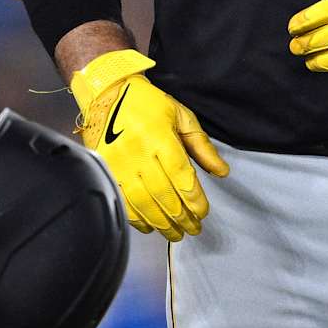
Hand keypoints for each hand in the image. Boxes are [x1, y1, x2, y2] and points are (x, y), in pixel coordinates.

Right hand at [71, 49, 227, 241]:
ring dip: (161, 224)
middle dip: (181, 217)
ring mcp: (118, 165)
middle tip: (193, 229)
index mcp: (160, 138)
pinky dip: (137, 219)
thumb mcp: (181, 116)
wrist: (108, 94)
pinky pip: (122, 202)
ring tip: (175, 234)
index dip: (194, 200)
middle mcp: (138, 154)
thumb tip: (221, 171)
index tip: (203, 213)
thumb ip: (202, 146)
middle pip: (163, 195)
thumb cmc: (147, 104)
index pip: (181, 177)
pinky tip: (150, 226)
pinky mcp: (106, 171)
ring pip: (142, 204)